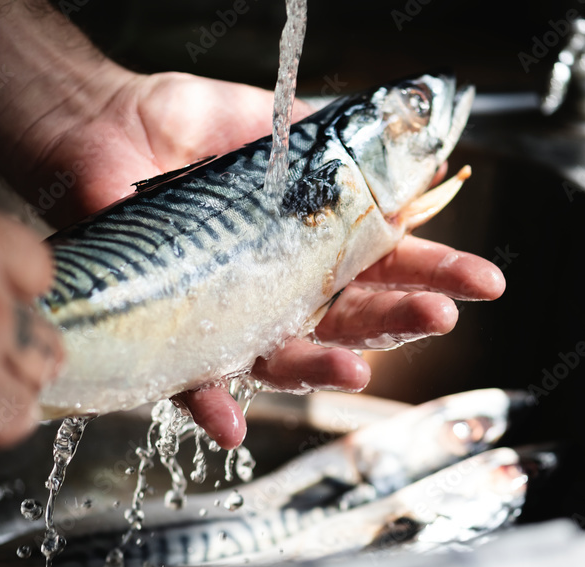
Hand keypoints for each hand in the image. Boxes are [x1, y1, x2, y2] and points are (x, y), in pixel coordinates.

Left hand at [13, 71, 503, 448]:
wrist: (100, 125)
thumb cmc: (183, 125)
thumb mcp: (273, 121)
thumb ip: (336, 139)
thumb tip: (408, 144)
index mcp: (311, 243)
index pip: (385, 262)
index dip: (435, 271)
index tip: (484, 282)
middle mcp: (281, 288)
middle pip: (351, 315)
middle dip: (402, 317)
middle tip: (443, 315)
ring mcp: (232, 314)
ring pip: (288, 356)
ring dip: (324, 370)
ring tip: (360, 371)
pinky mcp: (175, 329)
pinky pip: (194, 378)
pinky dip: (212, 403)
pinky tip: (233, 425)